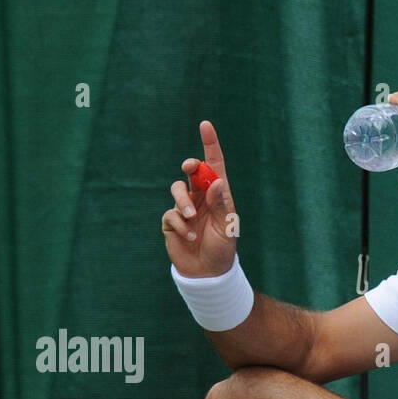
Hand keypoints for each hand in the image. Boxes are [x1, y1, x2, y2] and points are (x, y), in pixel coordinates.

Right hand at [161, 120, 239, 277]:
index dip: (210, 144)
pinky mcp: (172, 221)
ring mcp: (185, 208)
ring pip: (177, 190)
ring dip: (183, 202)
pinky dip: (181, 224)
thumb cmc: (222, 249)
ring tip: (192, 219)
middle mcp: (201, 197)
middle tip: (190, 168)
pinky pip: (171, 214)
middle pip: (192, 171)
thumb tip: (216, 181)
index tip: (205, 125)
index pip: (214, 165)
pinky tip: (190, 236)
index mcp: (218, 195)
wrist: (207, 273)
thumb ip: (220, 205)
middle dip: (191, 166)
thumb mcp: (227, 228)